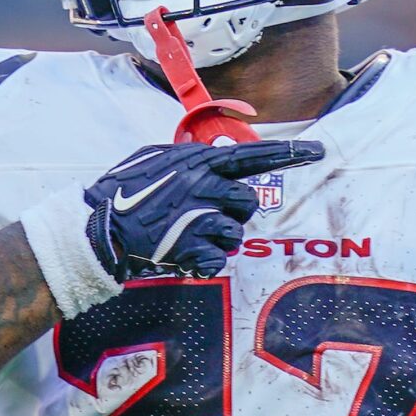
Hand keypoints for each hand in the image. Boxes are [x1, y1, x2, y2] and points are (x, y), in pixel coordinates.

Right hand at [83, 140, 323, 280]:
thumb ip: (189, 159)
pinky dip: (203, 263)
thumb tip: (216, 156)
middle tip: (205, 219)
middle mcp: (202, 185)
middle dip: (232, 215)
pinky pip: (219, 260)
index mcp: (195, 161)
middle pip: (247, 202)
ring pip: (235, 233)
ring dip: (217, 240)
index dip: (288, 154)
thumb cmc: (122, 193)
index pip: (251, 155)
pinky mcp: (191, 247)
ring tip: (186, 237)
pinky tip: (181, 256)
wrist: (95, 227)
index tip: (320, 152)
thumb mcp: (154, 160)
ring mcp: (197, 216)